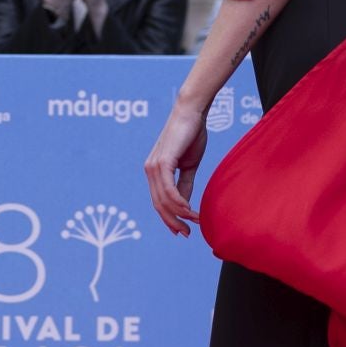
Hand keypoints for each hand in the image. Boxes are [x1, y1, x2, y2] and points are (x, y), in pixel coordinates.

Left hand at [144, 99, 208, 237]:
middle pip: (158, 205)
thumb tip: (185, 205)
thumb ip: (185, 185)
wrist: (192, 113)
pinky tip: (189, 209)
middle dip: (173, 222)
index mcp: (155, 171)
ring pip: (163, 199)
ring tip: (195, 221)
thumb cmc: (191, 135)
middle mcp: (150, 170)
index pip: (159, 201)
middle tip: (188, 233)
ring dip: (179, 214)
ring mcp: (154, 166)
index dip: (169, 218)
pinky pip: (168, 189)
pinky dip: (179, 202)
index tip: (183, 231)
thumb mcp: (189, 166)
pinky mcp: (162, 162)